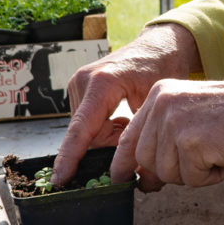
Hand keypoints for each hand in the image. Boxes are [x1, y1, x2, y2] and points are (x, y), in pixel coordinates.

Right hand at [52, 23, 200, 186]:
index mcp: (103, 82)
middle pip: (85, 135)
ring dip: (106, 135)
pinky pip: (86, 123)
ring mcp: (78, 83)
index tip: (59, 180)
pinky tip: (121, 117)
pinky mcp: (79, 88)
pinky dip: (103, 127)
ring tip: (128, 120)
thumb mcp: (155, 101)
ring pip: (85, 131)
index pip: (81, 129)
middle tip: (133, 130)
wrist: (162, 44)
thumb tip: (130, 167)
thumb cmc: (164, 66)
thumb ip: (138, 132)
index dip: (70, 157)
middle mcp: (84, 81)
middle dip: (108, 142)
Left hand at [110, 75, 223, 189]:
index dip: (125, 165)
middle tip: (204, 156)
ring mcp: (175, 123)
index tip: (122, 180)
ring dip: (195, 173)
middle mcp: (161, 104)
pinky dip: (211, 176)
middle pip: (145, 161)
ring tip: (220, 150)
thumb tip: (142, 177)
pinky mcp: (191, 143)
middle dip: (173, 169)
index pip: (128, 138)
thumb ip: (165, 135)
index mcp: (160, 94)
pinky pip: (191, 180)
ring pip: (167, 175)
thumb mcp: (193, 113)